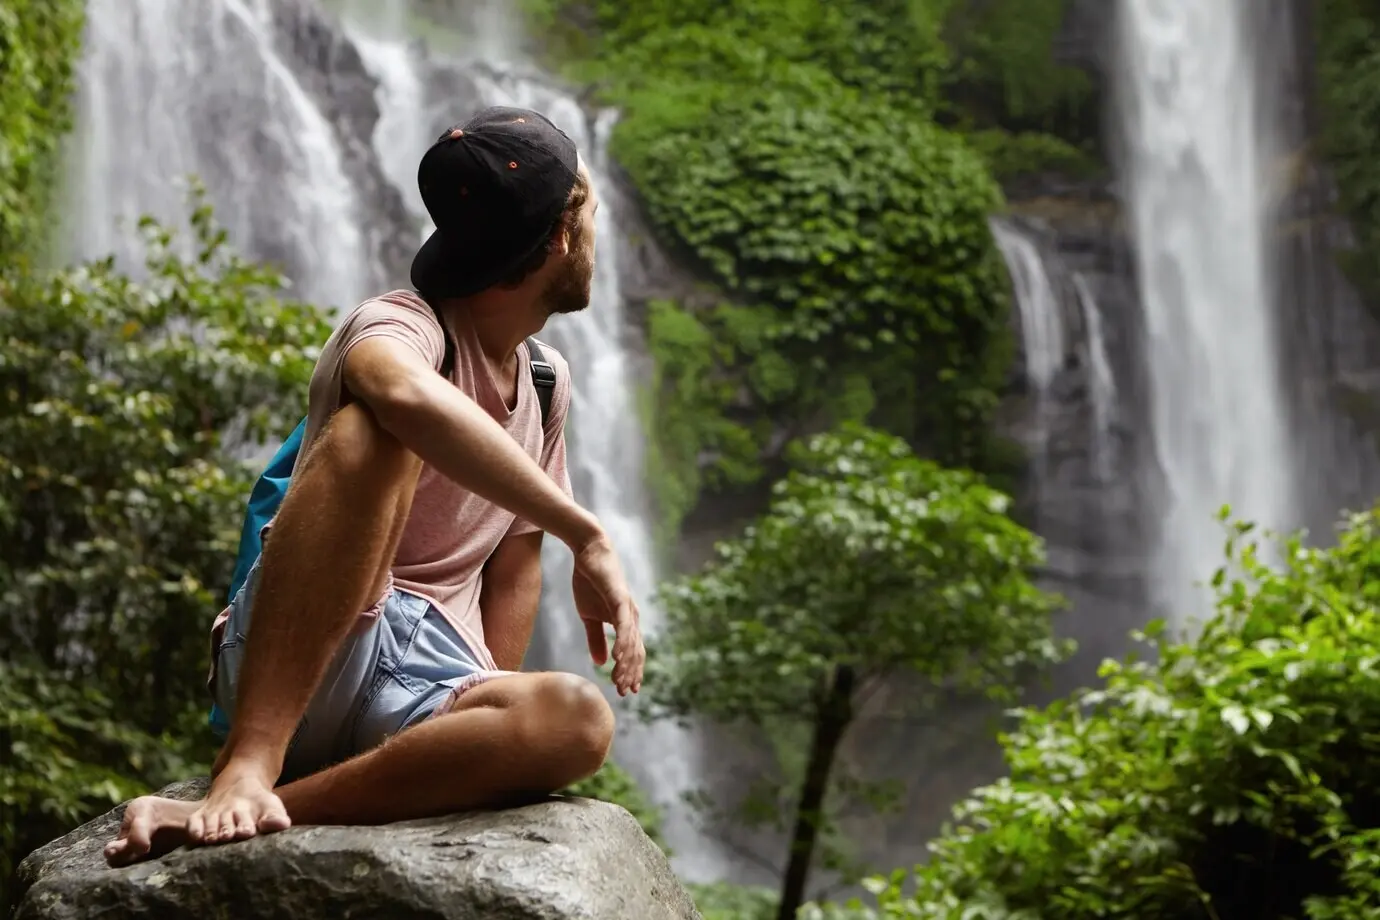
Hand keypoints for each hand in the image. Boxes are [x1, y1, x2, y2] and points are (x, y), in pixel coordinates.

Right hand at [571, 533, 643, 695]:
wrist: (588, 553)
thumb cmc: (590, 583)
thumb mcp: (589, 616)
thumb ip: (596, 639)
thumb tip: (600, 662)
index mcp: (625, 622)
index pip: (632, 653)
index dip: (631, 672)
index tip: (625, 691)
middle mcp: (631, 617)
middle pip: (636, 651)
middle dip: (631, 673)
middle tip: (624, 692)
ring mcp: (627, 608)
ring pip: (631, 642)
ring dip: (627, 664)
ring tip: (621, 681)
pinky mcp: (619, 598)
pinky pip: (623, 624)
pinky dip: (623, 642)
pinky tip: (619, 658)